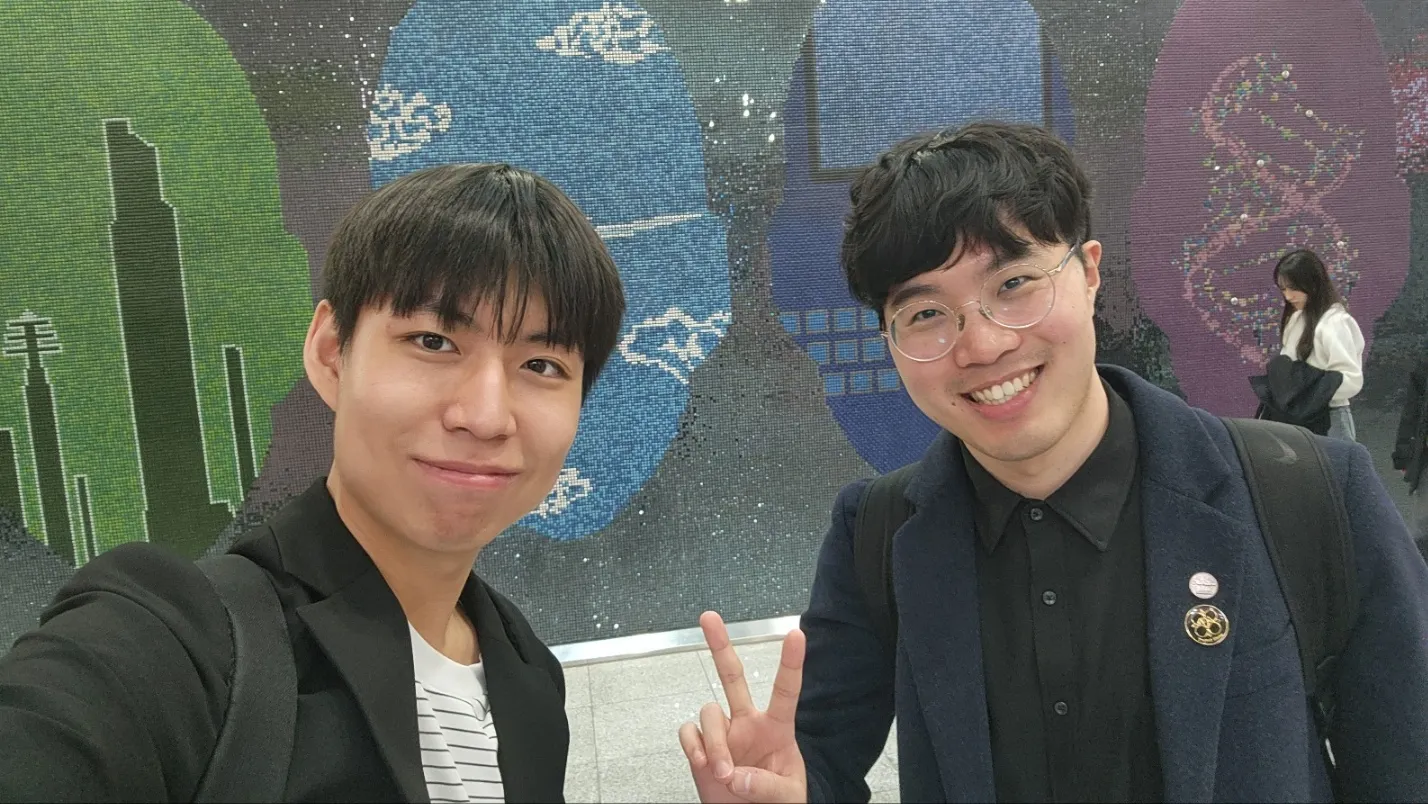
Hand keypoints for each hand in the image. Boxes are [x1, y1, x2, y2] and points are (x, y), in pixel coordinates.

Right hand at [678, 612, 807, 802]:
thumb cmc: (779, 802)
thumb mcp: (788, 797)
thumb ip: (766, 786)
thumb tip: (738, 776)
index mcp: (777, 730)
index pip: (786, 691)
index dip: (791, 662)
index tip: (796, 634)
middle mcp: (747, 724)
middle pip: (732, 677)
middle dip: (720, 646)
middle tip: (709, 618)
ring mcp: (723, 735)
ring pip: (709, 712)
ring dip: (714, 743)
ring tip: (722, 772)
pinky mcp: (701, 748)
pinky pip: (688, 732)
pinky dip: (693, 747)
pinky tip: (703, 762)